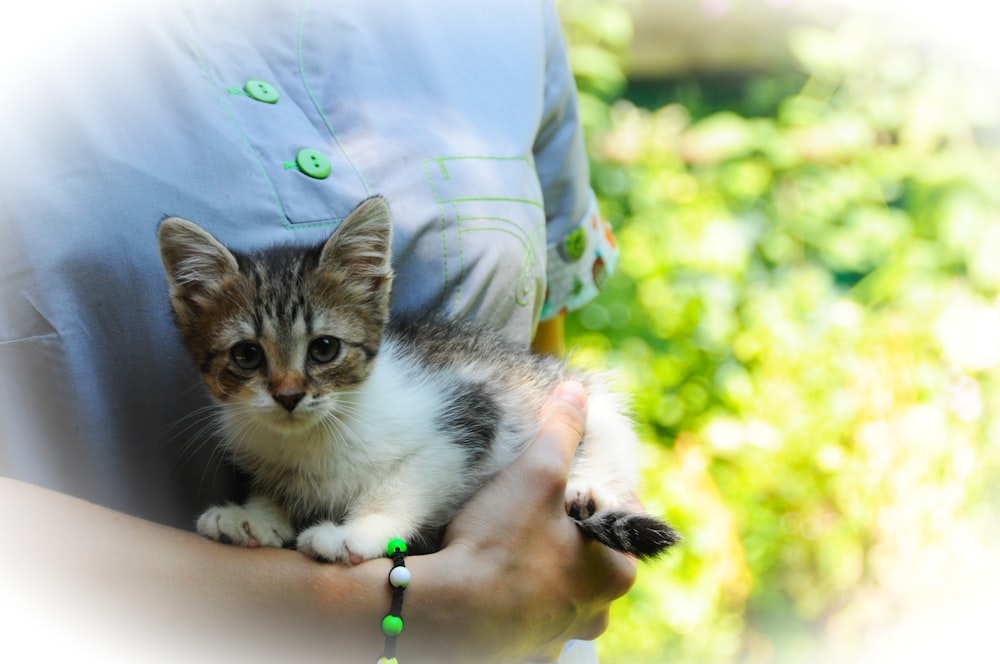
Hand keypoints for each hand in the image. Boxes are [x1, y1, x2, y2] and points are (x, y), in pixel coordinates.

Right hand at [416, 381, 637, 661]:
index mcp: (615, 571)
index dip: (596, 484)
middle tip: (534, 501)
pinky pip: (529, 609)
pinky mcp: (522, 645)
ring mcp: (558, 633)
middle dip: (568, 524)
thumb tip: (576, 392)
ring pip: (561, 584)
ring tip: (510, 536)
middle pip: (590, 551)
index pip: (622, 515)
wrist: (443, 613)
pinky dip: (516, 590)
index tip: (568, 471)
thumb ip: (560, 430)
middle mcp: (596, 610)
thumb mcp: (536, 473)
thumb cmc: (501, 546)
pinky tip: (491, 571)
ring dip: (543, 561)